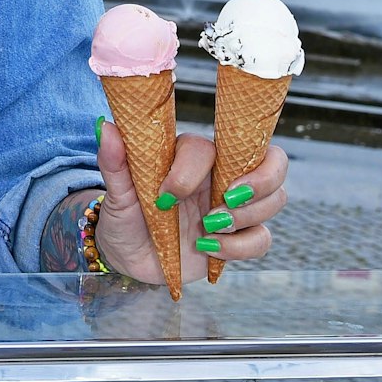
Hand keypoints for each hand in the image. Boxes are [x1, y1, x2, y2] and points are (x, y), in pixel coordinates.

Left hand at [92, 122, 287, 285]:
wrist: (129, 255)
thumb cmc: (126, 215)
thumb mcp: (117, 193)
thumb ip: (115, 162)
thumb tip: (106, 126)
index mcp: (192, 156)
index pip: (209, 147)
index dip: (191, 170)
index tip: (165, 195)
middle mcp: (222, 175)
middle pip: (273, 160)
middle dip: (260, 180)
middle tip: (226, 201)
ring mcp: (236, 205)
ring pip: (276, 199)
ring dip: (246, 216)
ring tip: (207, 229)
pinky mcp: (240, 236)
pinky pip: (263, 238)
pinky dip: (242, 246)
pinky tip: (210, 249)